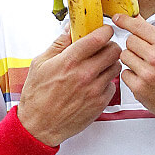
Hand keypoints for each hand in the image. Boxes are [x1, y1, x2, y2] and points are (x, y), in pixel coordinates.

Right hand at [17, 25, 121, 145]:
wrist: (39, 126)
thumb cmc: (37, 96)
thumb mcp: (40, 63)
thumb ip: (59, 44)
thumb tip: (70, 29)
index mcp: (69, 61)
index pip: (99, 38)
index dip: (105, 31)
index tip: (104, 31)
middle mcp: (85, 74)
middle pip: (114, 50)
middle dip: (109, 45)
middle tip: (102, 48)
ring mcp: (94, 89)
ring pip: (116, 66)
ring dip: (110, 63)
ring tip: (98, 66)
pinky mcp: (100, 103)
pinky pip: (113, 85)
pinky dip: (106, 81)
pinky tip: (95, 83)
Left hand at [112, 14, 154, 123]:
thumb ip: (153, 34)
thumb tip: (135, 19)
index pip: (138, 26)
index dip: (125, 21)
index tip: (118, 18)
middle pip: (129, 41)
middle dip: (135, 46)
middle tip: (145, 55)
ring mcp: (147, 73)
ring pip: (124, 55)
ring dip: (131, 60)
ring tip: (145, 67)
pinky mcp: (139, 87)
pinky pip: (124, 73)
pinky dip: (131, 75)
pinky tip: (143, 79)